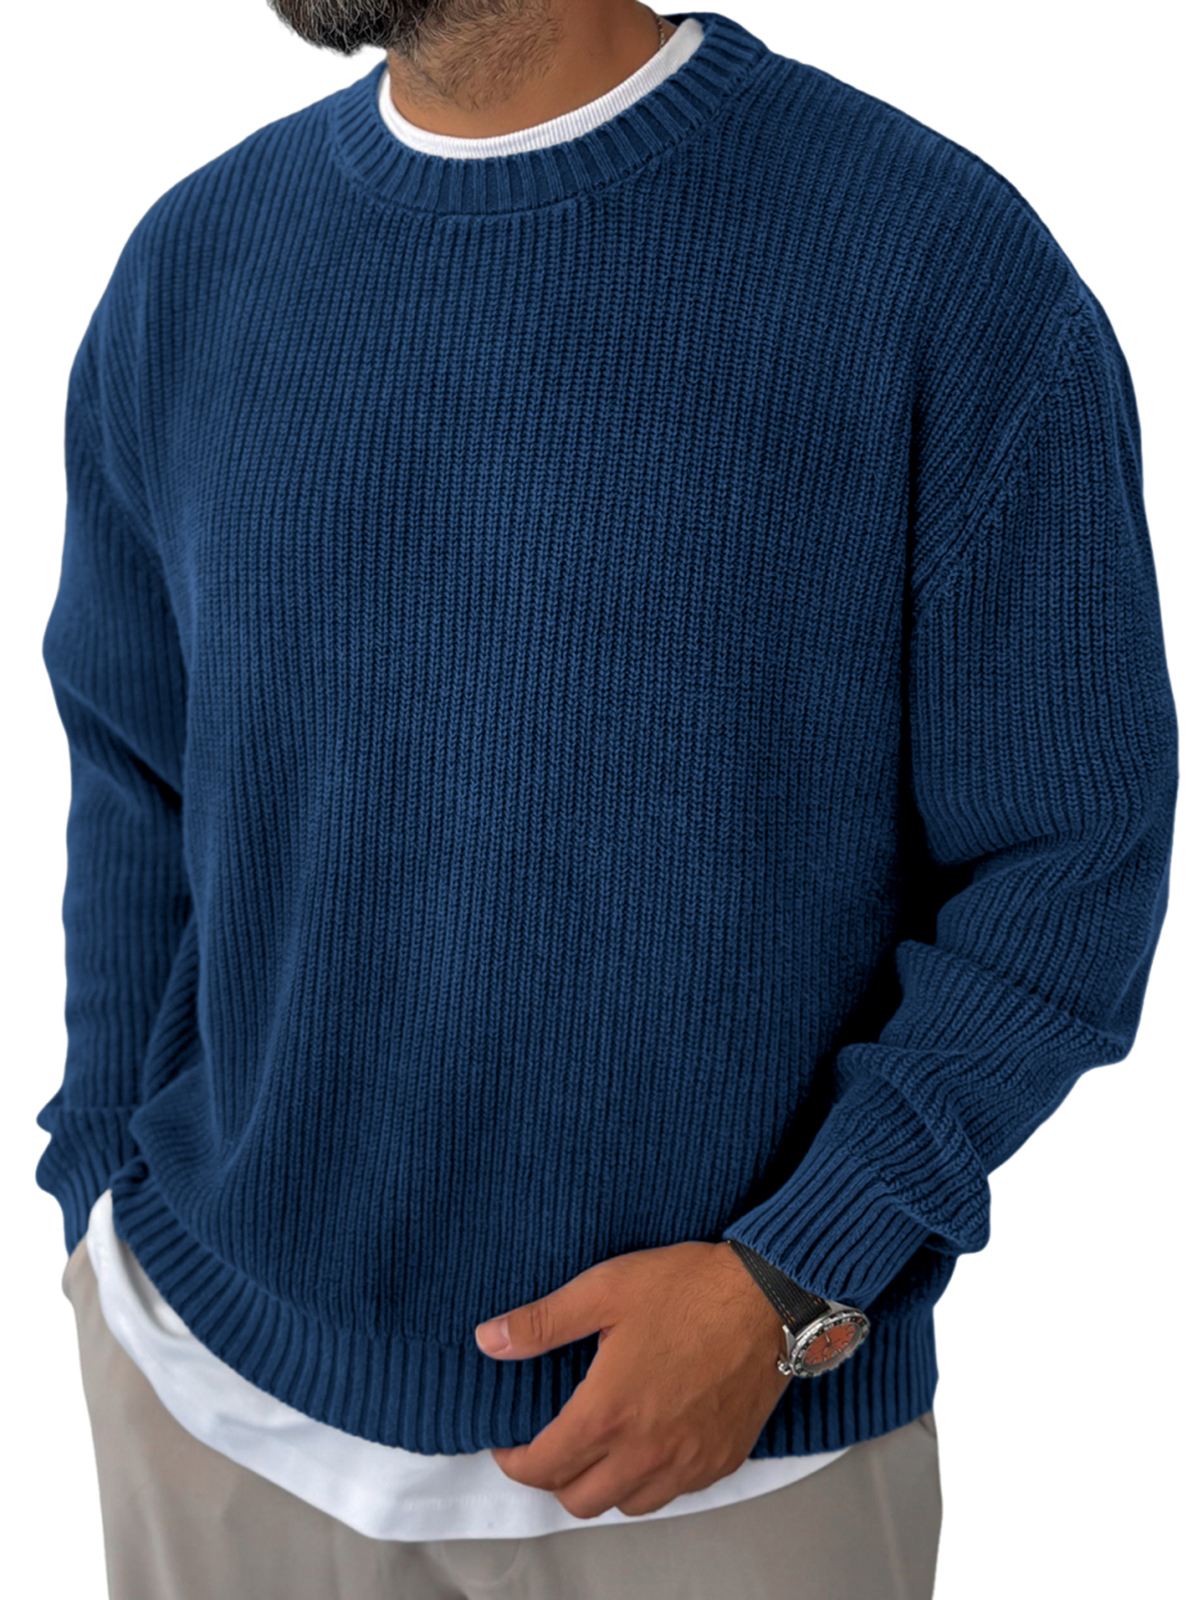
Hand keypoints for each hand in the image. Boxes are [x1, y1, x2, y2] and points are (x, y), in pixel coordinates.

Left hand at [473, 1240, 792, 1518]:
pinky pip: (671, 1494)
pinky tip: (645, 1446)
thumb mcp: (603, 1290)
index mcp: (607, 1413)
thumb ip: (541, 1323)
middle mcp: (645, 1452)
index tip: (509, 1446)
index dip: (514, 1462)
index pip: (542, 1467)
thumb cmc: (689, 1288)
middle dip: (553, 1479)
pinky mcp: (720, 1461)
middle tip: (550, 1446)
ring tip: (596, 1448)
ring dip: (600, 1486)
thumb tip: (489, 1340)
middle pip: (578, 1500)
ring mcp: (686, 1462)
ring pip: (625, 1506)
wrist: (769, 1298)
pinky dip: (646, 1483)